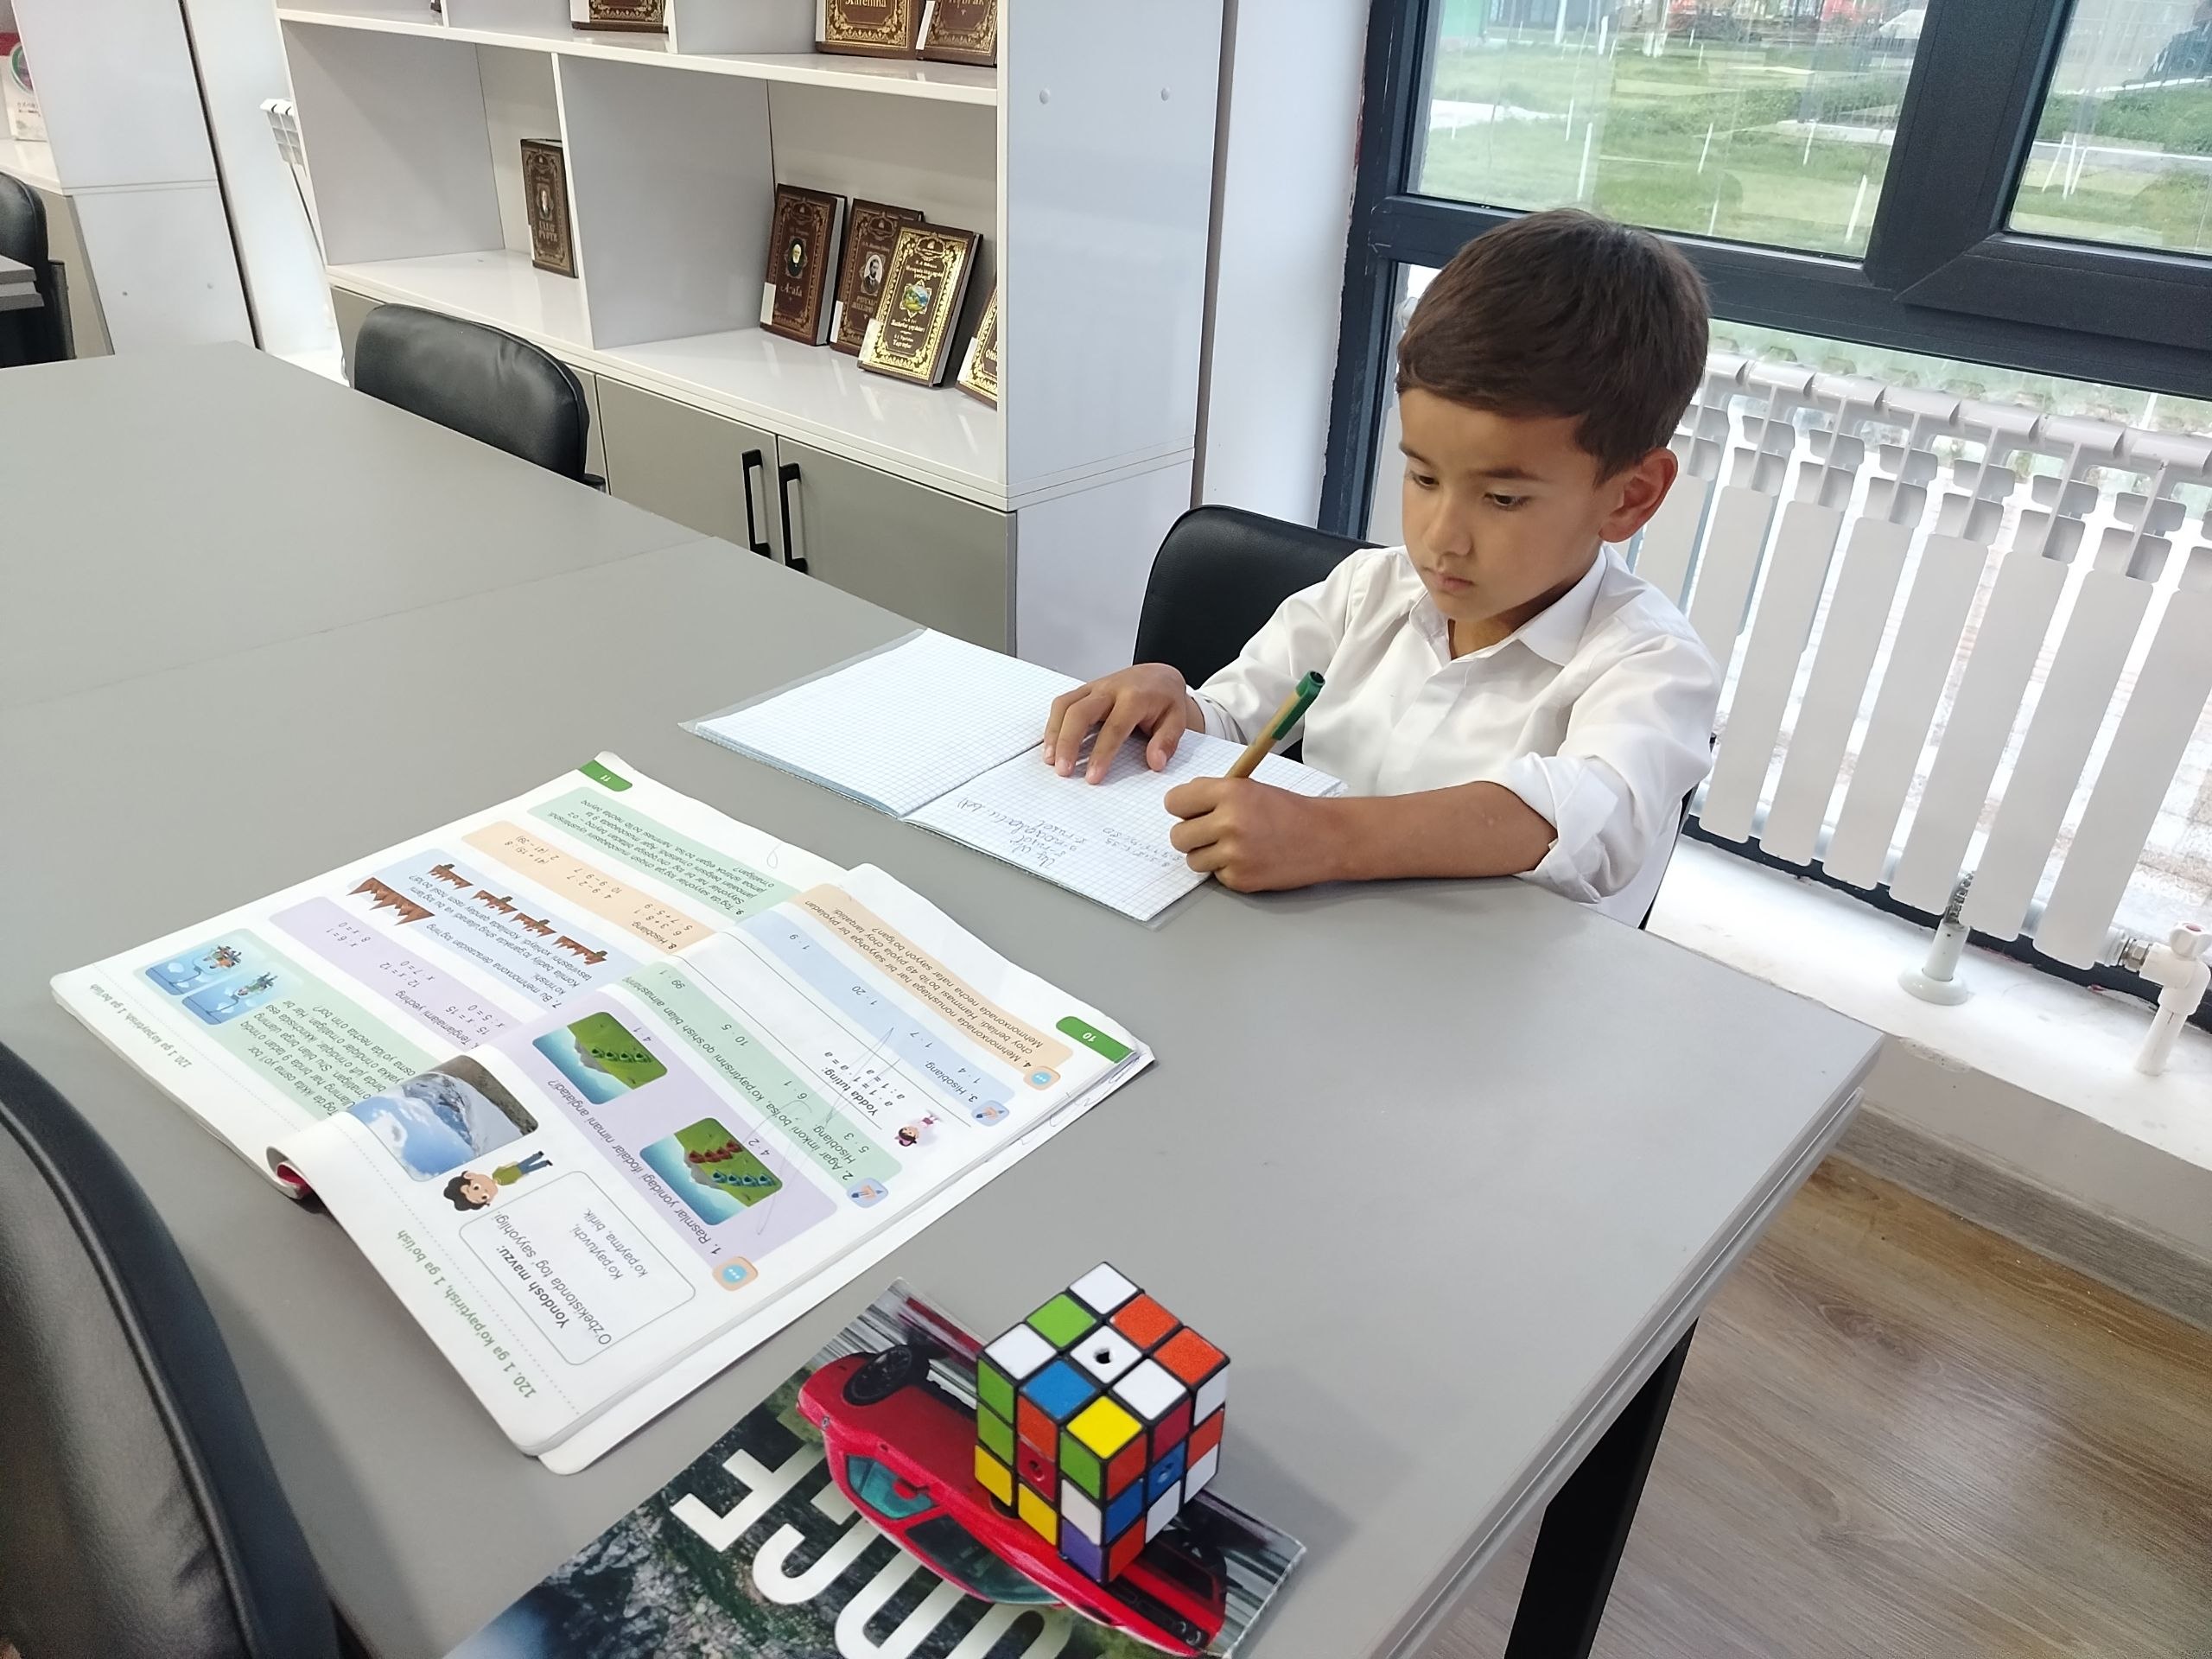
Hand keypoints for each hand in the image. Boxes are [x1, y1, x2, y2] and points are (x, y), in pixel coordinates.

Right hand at [1043, 663, 1198, 782]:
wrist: (1157, 676)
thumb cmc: (1164, 699)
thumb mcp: (1177, 719)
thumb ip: (1167, 741)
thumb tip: (1155, 762)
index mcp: (1135, 696)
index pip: (1114, 727)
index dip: (1101, 754)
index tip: (1092, 776)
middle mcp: (1110, 689)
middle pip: (1080, 712)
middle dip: (1068, 742)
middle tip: (1063, 770)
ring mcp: (1094, 688)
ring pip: (1065, 705)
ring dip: (1055, 734)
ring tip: (1052, 761)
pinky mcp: (1084, 691)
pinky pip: (1062, 704)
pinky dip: (1053, 725)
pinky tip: (1052, 746)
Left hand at [1165, 778, 1342, 891]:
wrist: (1325, 837)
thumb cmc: (1288, 811)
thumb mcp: (1250, 788)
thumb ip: (1213, 795)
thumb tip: (1179, 805)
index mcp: (1229, 793)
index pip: (1174, 802)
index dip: (1182, 808)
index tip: (1191, 812)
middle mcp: (1228, 822)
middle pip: (1178, 836)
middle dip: (1191, 835)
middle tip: (1211, 833)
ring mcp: (1234, 854)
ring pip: (1193, 860)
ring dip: (1207, 855)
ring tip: (1233, 846)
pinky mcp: (1241, 879)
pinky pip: (1215, 876)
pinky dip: (1228, 870)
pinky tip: (1250, 859)